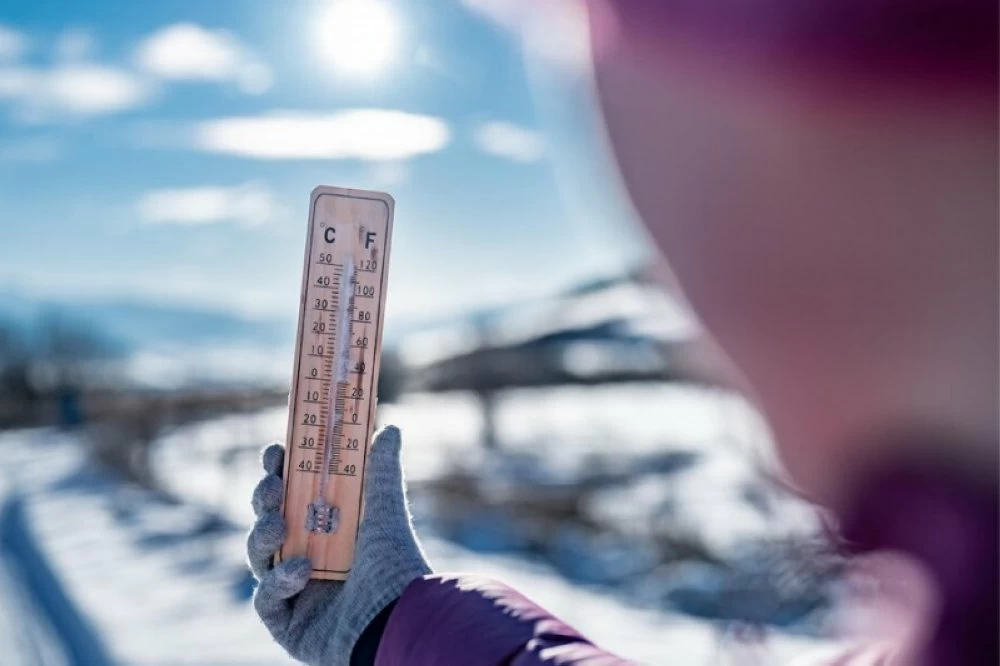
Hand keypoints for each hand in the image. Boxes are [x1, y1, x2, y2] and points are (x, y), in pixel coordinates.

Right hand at [247, 426, 430, 665]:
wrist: (398, 618)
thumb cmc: (395, 564)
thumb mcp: (386, 509)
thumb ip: (383, 469)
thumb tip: (390, 428)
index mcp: (327, 531)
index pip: (291, 497)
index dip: (279, 472)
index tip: (277, 450)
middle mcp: (307, 558)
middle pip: (267, 521)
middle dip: (264, 499)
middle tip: (273, 485)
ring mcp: (294, 592)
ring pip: (258, 556)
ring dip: (262, 535)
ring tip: (279, 525)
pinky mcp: (286, 625)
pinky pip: (264, 598)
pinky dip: (277, 581)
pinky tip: (301, 571)